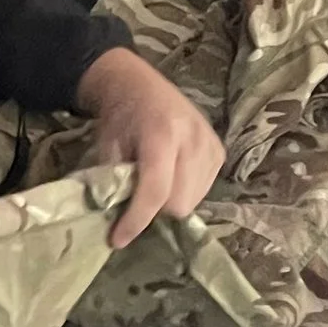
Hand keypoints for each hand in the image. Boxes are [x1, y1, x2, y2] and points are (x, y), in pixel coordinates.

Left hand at [76, 47, 222, 250]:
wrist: (140, 86)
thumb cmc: (120, 118)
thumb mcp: (107, 148)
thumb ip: (114, 183)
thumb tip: (115, 223)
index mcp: (161, 134)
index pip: (156, 191)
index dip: (136, 220)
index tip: (118, 240)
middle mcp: (193, 139)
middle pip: (179, 203)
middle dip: (155, 211)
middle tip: (136, 199)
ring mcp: (211, 144)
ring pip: (194, 201)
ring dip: (171, 203)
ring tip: (155, 182)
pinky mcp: (220, 151)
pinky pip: (205, 190)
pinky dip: (185, 191)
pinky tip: (172, 176)